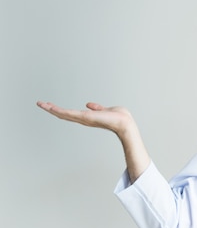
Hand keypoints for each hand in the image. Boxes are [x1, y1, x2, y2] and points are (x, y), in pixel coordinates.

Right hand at [36, 101, 150, 182]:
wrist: (125, 123)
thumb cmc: (119, 118)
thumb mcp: (106, 110)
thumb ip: (97, 108)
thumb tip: (89, 104)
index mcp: (88, 118)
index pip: (71, 114)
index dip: (60, 110)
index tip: (51, 105)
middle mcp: (84, 120)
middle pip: (64, 115)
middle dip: (51, 109)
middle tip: (40, 103)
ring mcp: (83, 119)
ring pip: (63, 114)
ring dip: (51, 109)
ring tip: (40, 104)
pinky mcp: (85, 118)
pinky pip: (69, 114)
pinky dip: (58, 111)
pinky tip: (50, 107)